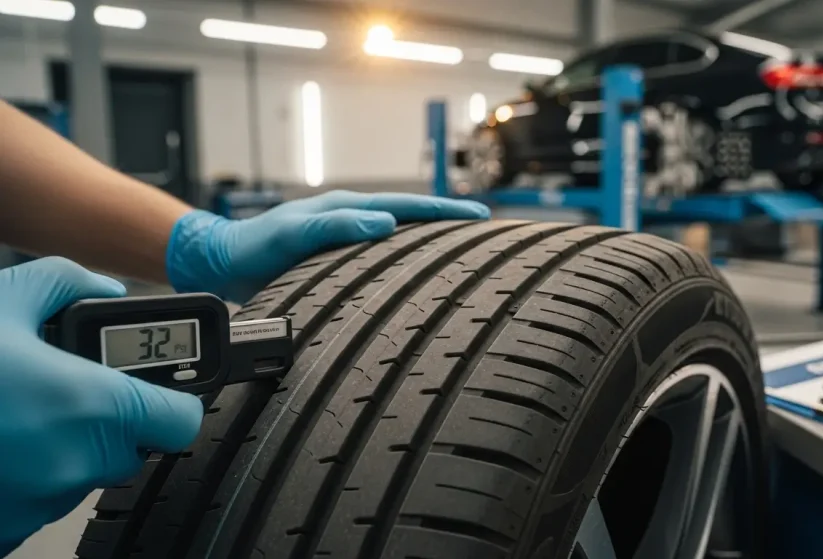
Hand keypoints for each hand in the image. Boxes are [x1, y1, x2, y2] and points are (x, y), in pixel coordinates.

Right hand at [0, 258, 203, 553]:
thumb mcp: (5, 298)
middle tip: (67, 393)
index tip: (155, 391)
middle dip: (111, 421)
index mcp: (92, 405)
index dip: (173, 402)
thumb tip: (107, 289)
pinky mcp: (9, 529)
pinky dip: (27, 477)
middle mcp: (75, 463)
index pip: (182, 421)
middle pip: (133, 448)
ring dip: (66, 449)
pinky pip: (41, 502)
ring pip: (84, 475)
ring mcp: (40, 504)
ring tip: (18, 415)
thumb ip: (70, 283)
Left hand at [166, 191, 488, 302]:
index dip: (445, 211)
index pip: (408, 205)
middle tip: (484, 231)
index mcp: (347, 208)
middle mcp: (351, 220)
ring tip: (462, 253)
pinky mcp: (336, 261)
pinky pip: (381, 259)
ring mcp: (345, 240)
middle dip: (447, 222)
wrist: (220, 263)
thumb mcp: (292, 234)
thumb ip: (335, 226)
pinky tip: (415, 278)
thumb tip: (387, 222)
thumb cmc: (253, 248)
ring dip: (430, 242)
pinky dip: (405, 262)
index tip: (479, 216)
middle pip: (411, 217)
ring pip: (399, 237)